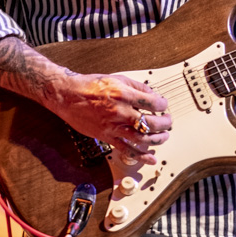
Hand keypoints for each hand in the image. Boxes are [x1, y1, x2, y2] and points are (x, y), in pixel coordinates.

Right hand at [51, 71, 170, 165]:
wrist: (67, 96)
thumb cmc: (89, 86)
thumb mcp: (116, 78)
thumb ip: (136, 86)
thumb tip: (151, 93)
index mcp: (124, 94)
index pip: (153, 103)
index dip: (163, 105)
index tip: (163, 106)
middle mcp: (120, 111)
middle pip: (151, 122)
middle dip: (164, 124)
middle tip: (168, 123)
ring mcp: (113, 126)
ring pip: (142, 138)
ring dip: (157, 140)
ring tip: (163, 137)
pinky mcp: (107, 136)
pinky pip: (126, 149)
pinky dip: (140, 156)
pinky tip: (150, 158)